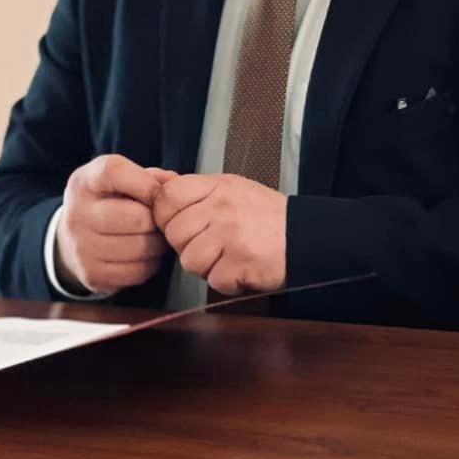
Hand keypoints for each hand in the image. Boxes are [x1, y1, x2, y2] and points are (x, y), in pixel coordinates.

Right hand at [55, 155, 173, 293]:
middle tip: (163, 220)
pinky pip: (138, 271)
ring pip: (142, 248)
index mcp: (85, 182)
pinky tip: (145, 254)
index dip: (147, 183)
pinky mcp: (92, 274)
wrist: (73, 237)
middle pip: (138, 218)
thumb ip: (150, 177)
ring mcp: (81, 247)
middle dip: (159, 220)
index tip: (158, 192)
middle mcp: (77, 213)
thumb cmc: (109, 202)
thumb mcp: (122, 179)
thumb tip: (177, 187)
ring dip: (159, 243)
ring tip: (156, 236)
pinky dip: (150, 263)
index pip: (116, 172)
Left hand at [151, 173, 286, 295]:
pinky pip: (213, 280)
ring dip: (208, 265)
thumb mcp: (229, 189)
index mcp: (217, 186)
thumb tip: (151, 178)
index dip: (168, 215)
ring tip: (230, 255)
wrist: (306, 236)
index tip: (187, 222)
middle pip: (175, 234)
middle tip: (216, 242)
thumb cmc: (265, 216)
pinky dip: (227, 280)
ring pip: (190, 260)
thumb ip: (189, 187)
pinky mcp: (240, 263)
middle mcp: (222, 207)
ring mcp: (231, 236)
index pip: (167, 197)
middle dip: (190, 244)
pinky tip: (242, 267)